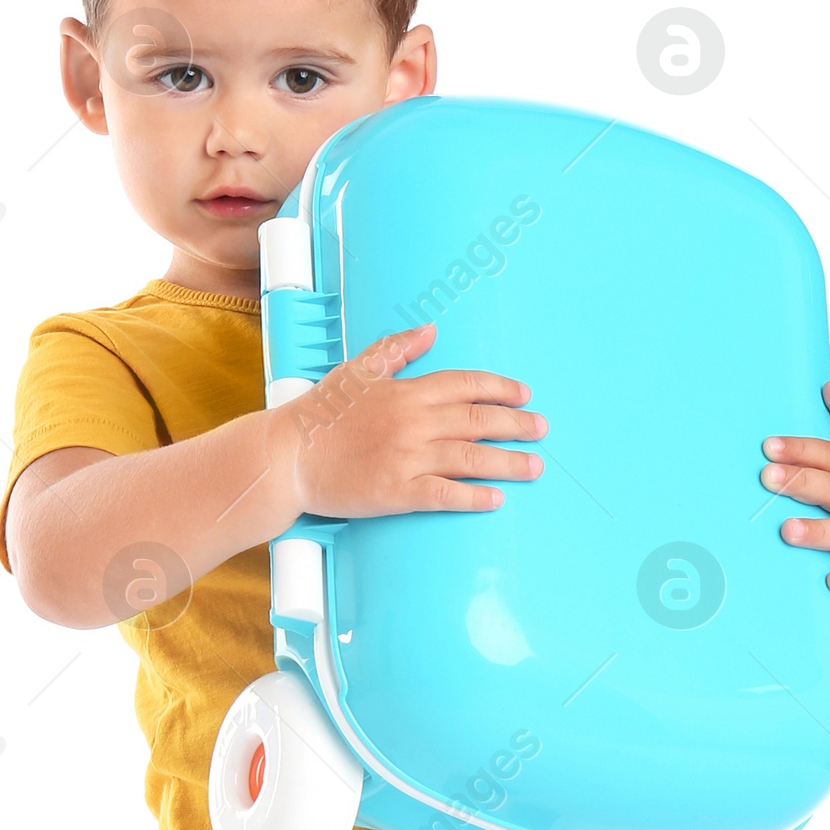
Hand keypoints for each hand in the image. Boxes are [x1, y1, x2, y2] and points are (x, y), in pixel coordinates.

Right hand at [285, 322, 546, 518]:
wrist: (287, 455)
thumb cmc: (319, 413)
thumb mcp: (358, 369)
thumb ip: (397, 348)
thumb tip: (430, 330)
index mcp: (406, 391)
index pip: (467, 384)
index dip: (501, 388)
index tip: (523, 395)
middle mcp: (413, 422)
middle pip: (479, 420)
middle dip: (517, 424)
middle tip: (542, 429)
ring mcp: (407, 458)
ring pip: (470, 458)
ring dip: (508, 462)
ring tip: (535, 466)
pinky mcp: (396, 492)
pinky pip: (445, 494)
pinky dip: (473, 496)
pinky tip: (496, 499)